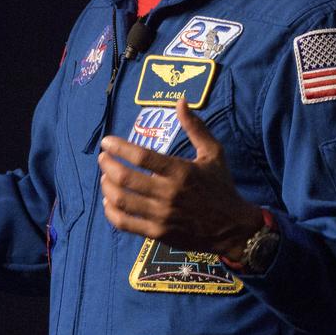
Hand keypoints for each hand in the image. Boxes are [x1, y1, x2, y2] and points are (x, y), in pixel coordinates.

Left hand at [98, 98, 262, 255]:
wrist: (232, 227)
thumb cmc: (221, 186)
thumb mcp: (213, 153)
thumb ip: (195, 127)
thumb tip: (181, 101)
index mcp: (181, 171)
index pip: (141, 156)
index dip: (119, 147)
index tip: (107, 141)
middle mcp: (168, 193)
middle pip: (126, 178)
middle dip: (107, 165)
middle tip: (103, 157)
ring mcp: (161, 215)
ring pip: (121, 200)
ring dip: (106, 186)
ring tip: (104, 176)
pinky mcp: (157, 233)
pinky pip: (125, 223)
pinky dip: (111, 211)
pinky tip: (109, 201)